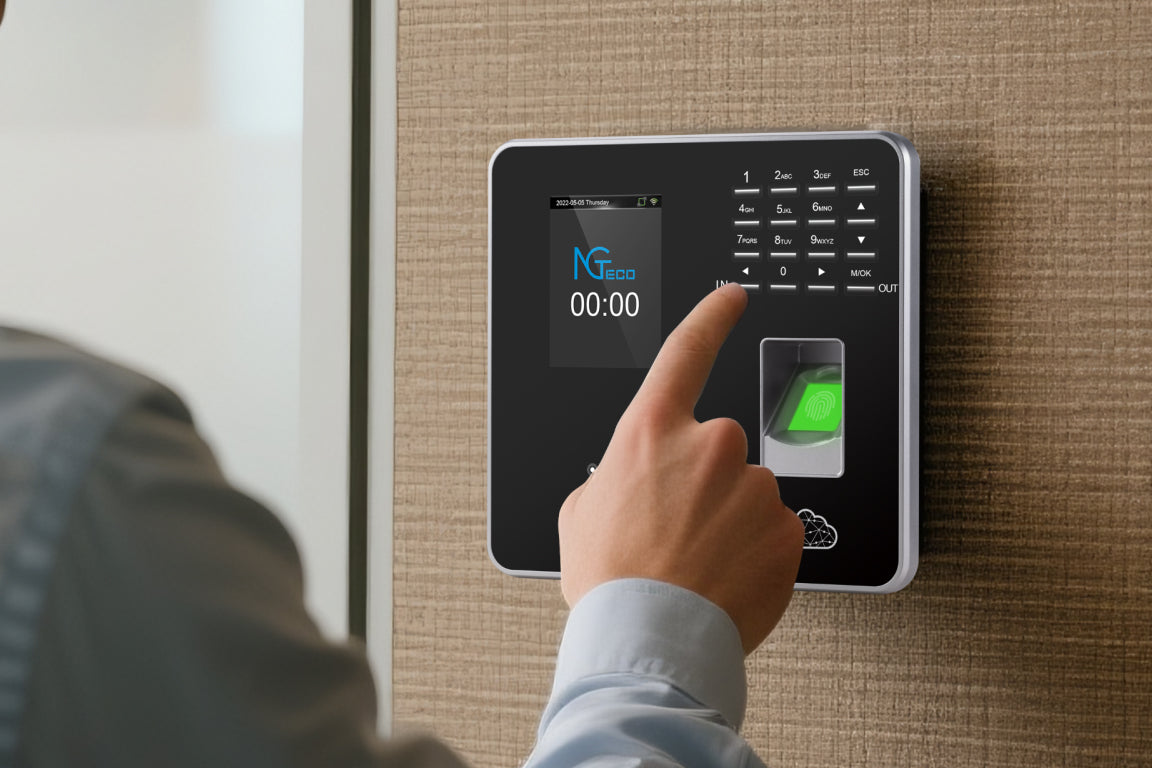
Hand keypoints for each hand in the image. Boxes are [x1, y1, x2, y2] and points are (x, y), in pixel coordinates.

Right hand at [558, 282, 804, 654]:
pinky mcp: (787, 529)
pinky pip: (773, 529)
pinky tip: (722, 575)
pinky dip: (754, 550)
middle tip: (676, 526)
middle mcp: (711, 446)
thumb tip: (630, 482)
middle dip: (704, 481)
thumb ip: (615, 476)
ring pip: (748, 492)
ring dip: (729, 519)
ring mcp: (754, 487)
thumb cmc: (612, 580)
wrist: (651, 638)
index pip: (687, 352)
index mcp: (653, 432)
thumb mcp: (582, 512)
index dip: (711, 316)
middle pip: (718, 447)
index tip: (730, 298)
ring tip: (694, 560)